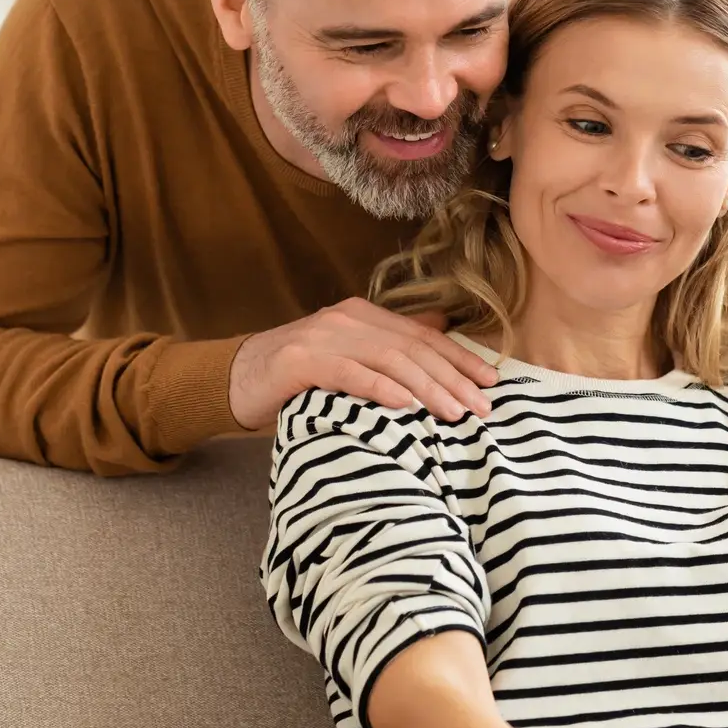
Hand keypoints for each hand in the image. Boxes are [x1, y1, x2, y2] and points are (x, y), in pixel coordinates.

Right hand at [228, 299, 497, 430]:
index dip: (460, 358)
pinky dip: (381, 389)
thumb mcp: (350, 354)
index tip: (490, 382)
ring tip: (455, 412)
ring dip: (427, 387)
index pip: (423, 336)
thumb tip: (442, 326)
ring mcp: (324, 336)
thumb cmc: (301, 374)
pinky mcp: (301, 360)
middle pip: (412, 348)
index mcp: (364, 315)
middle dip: (452, 378)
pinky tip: (406, 406)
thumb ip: (391, 342)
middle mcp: (348, 319)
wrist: (237, 377)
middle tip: (482, 407)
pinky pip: (350, 374)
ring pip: (388, 360)